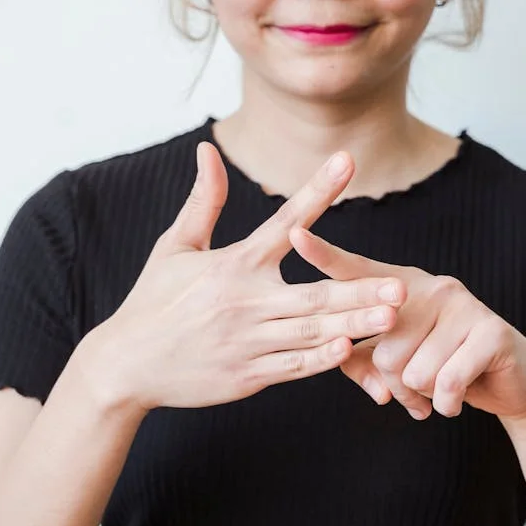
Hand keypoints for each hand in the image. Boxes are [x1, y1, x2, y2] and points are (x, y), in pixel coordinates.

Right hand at [86, 144, 407, 413]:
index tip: (347, 162)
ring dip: (353, 325)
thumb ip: (204, 201)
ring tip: (391, 316)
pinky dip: (320, 360)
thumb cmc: (154, 302)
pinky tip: (350, 351)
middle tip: (400, 284)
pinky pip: (293, 367)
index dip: (317, 191)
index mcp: (232, 265)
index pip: (283, 221)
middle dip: (358, 290)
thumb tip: (207, 150)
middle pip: (312, 294)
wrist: (126, 365)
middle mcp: (244, 302)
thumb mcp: (175, 248)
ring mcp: (248, 342)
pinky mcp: (248, 376)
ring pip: (310, 333)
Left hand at [290, 227, 525, 422]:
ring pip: (413, 371)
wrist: (513, 383)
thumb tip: (345, 367)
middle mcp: (433, 288)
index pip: (359, 272)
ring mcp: (464, 306)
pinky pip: (446, 382)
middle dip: (396, 385)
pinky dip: (446, 403)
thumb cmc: (445, 367)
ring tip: (439, 389)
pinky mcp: (492, 332)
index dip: (326, 257)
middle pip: (383, 350)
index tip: (295, 235)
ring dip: (423, 396)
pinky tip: (455, 399)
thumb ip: (361, 360)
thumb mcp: (400, 362)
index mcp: (404, 288)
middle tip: (416, 390)